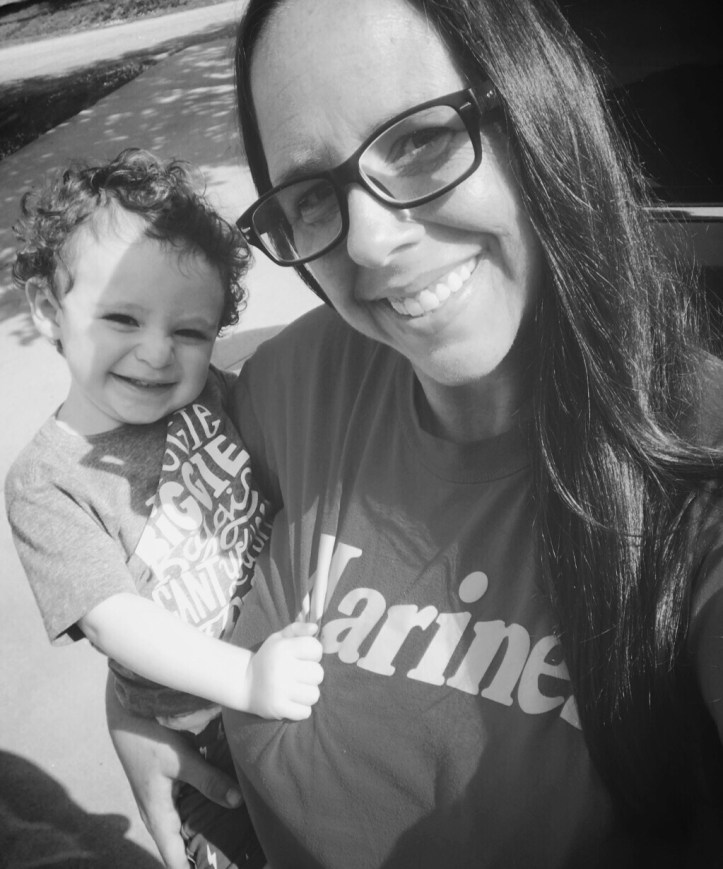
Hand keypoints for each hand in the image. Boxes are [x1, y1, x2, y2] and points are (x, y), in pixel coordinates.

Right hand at [105, 678, 241, 868]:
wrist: (126, 710)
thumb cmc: (148, 736)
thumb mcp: (179, 759)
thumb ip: (208, 780)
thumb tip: (236, 802)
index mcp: (156, 814)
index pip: (172, 858)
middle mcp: (157, 811)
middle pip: (180, 844)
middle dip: (203, 854)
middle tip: (233, 860)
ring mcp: (161, 797)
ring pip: (184, 823)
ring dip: (204, 831)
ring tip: (234, 840)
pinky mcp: (167, 782)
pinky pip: (186, 805)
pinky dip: (202, 809)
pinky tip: (223, 806)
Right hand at [246, 622, 323, 719]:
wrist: (244, 683)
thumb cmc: (269, 658)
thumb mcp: (279, 638)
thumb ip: (297, 629)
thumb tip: (314, 628)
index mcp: (283, 648)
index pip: (315, 648)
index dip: (313, 653)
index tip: (303, 657)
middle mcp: (282, 668)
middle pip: (318, 674)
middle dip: (311, 675)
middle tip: (299, 675)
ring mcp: (279, 690)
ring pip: (314, 695)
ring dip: (307, 693)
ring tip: (296, 689)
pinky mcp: (278, 708)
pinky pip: (305, 712)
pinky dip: (301, 709)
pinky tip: (291, 701)